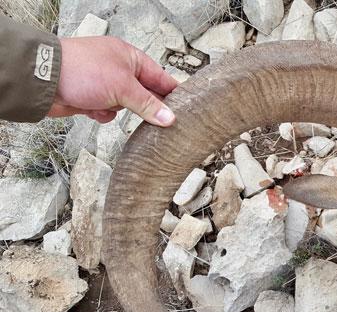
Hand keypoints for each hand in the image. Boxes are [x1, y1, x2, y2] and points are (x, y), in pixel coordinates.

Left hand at [48, 36, 177, 125]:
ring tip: (112, 108)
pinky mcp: (91, 98)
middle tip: (158, 121)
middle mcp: (118, 69)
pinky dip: (103, 114)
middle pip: (144, 94)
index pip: (161, 77)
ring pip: (126, 105)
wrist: (43, 80)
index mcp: (130, 58)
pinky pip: (107, 112)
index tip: (186, 109)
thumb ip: (148, 104)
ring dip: (120, 111)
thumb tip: (169, 118)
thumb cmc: (80, 69)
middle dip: (146, 106)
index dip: (172, 93)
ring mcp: (104, 84)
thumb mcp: (123, 87)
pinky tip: (95, 111)